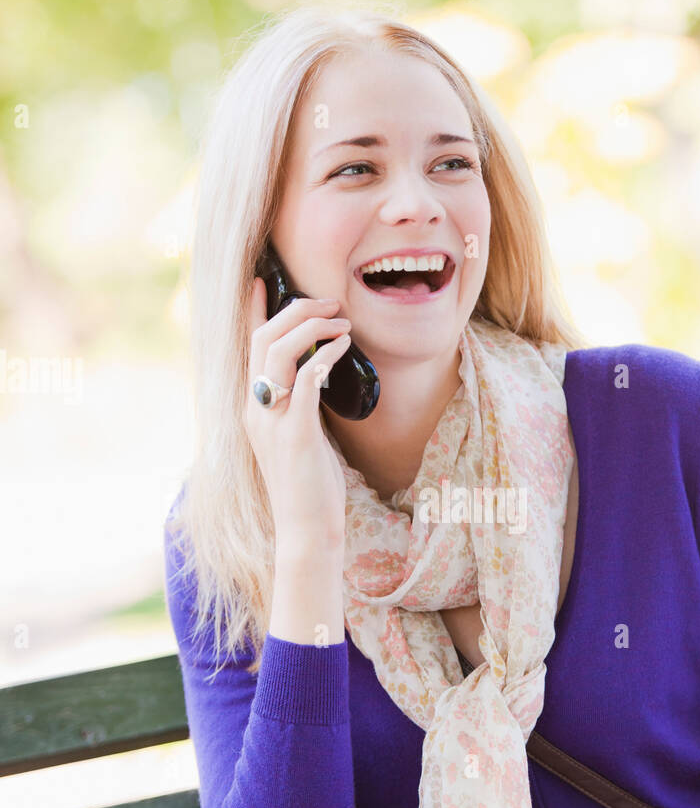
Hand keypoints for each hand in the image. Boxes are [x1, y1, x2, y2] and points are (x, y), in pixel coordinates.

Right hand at [243, 278, 352, 549]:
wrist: (306, 528)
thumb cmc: (309, 485)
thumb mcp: (299, 436)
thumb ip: (300, 405)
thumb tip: (317, 374)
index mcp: (253, 408)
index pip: (248, 348)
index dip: (252, 311)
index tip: (261, 280)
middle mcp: (256, 409)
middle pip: (263, 339)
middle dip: (295, 311)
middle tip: (330, 302)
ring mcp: (273, 421)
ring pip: (279, 352)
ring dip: (312, 328)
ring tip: (341, 322)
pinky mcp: (295, 434)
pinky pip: (306, 381)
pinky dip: (324, 357)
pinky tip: (343, 349)